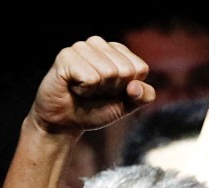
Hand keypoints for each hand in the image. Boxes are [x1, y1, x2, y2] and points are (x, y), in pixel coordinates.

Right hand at [29, 36, 155, 136]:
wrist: (65, 122)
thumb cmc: (95, 109)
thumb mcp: (126, 105)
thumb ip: (143, 96)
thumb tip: (135, 86)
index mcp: (117, 51)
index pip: (140, 68)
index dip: (128, 89)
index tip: (111, 92)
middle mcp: (99, 44)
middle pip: (125, 71)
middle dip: (112, 90)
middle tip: (95, 92)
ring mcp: (81, 47)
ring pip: (108, 73)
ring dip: (97, 90)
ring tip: (84, 89)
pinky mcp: (66, 56)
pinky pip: (90, 78)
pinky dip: (84, 90)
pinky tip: (73, 87)